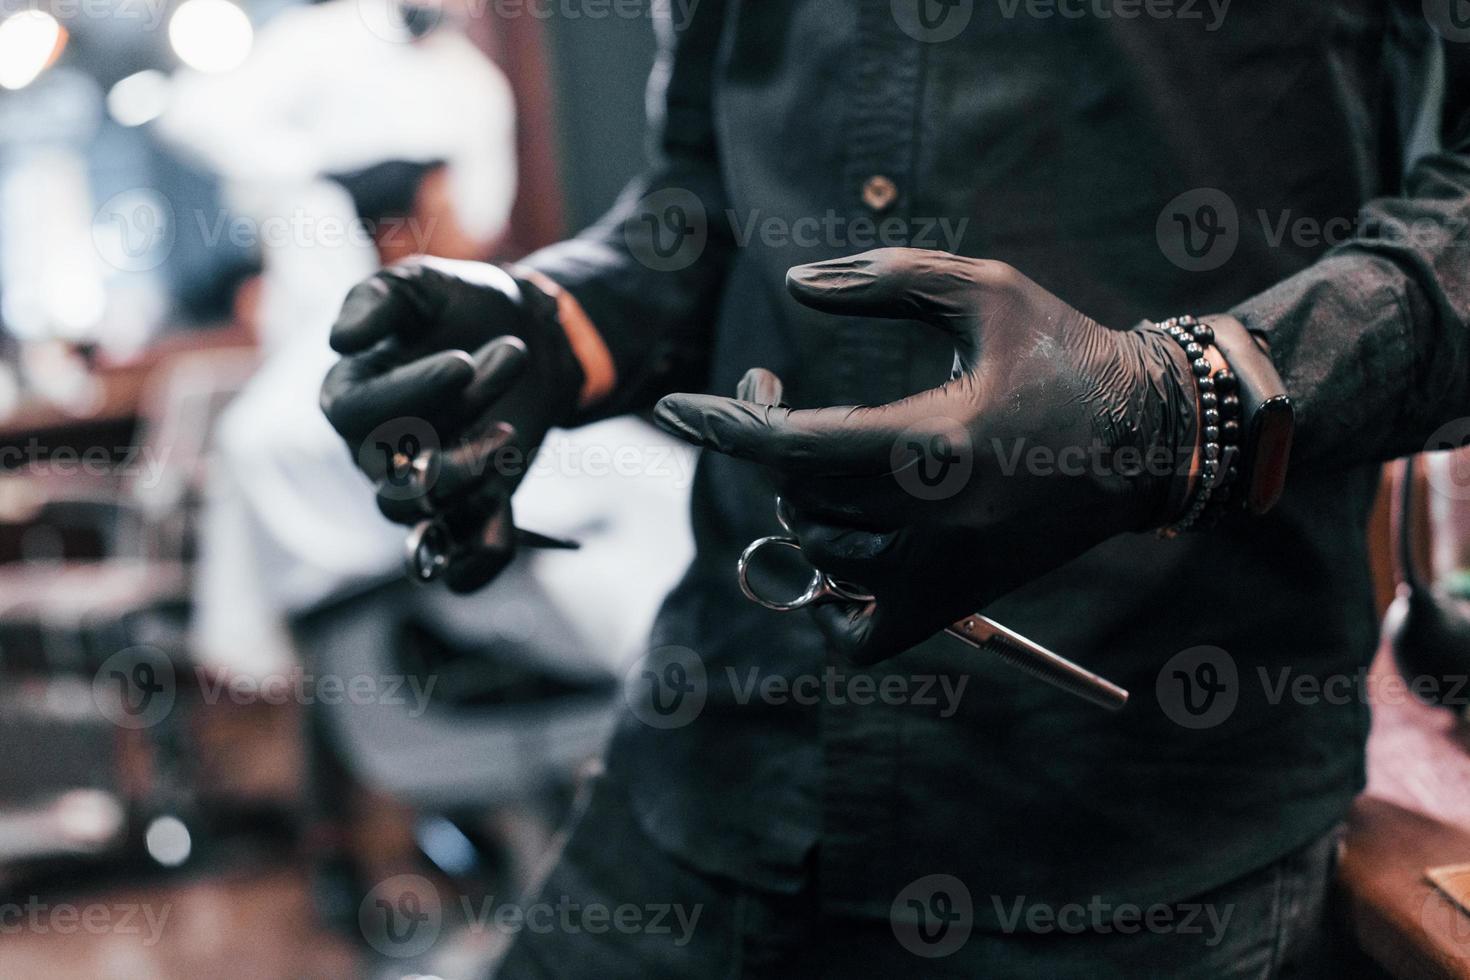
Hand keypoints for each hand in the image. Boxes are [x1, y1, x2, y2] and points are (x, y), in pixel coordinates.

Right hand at [320, 257, 585, 590]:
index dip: (409, 394)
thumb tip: (339, 340)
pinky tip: (503, 509)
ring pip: (423, 512)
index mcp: (349, 396)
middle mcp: (373, 453)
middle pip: (393, 465)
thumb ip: (378, 299)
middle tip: (512, 353)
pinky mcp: (466, 514)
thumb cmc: (466, 306)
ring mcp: (418, 490)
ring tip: (513, 427)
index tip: (462, 363)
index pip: (356, 415)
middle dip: (460, 415)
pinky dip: (481, 554)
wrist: (531, 335)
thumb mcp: (424, 285)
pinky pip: (462, 564)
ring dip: (474, 472)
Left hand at [653, 248, 1196, 662]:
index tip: (674, 408)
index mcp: (937, 442)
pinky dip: (828, 607)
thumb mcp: (983, 290)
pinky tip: (836, 553)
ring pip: (824, 555)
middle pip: (801, 496)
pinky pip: (858, 639)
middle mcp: (936, 520)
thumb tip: (794, 284)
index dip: (724, 424)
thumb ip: (885, 278)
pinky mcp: (958, 601)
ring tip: (825, 455)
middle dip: (770, 442)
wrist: (1152, 436)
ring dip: (805, 501)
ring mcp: (946, 572)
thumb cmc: (1068, 352)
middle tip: (775, 395)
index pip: (793, 445)